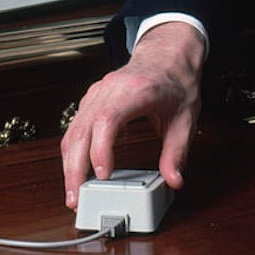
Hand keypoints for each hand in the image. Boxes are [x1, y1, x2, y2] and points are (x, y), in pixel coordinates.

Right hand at [60, 21, 204, 208]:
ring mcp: (97, 93)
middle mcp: (110, 89)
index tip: (103, 175)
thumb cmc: (176, 81)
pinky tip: (75, 170)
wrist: (168, 55)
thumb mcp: (186, 118)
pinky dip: (72, 150)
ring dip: (69, 163)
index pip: (107, 120)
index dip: (100, 149)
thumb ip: (178, 152)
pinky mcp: (92, 99)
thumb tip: (174, 180)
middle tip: (76, 199)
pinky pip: (75, 126)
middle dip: (75, 168)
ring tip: (72, 193)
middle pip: (82, 130)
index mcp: (134, 90)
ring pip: (73, 130)